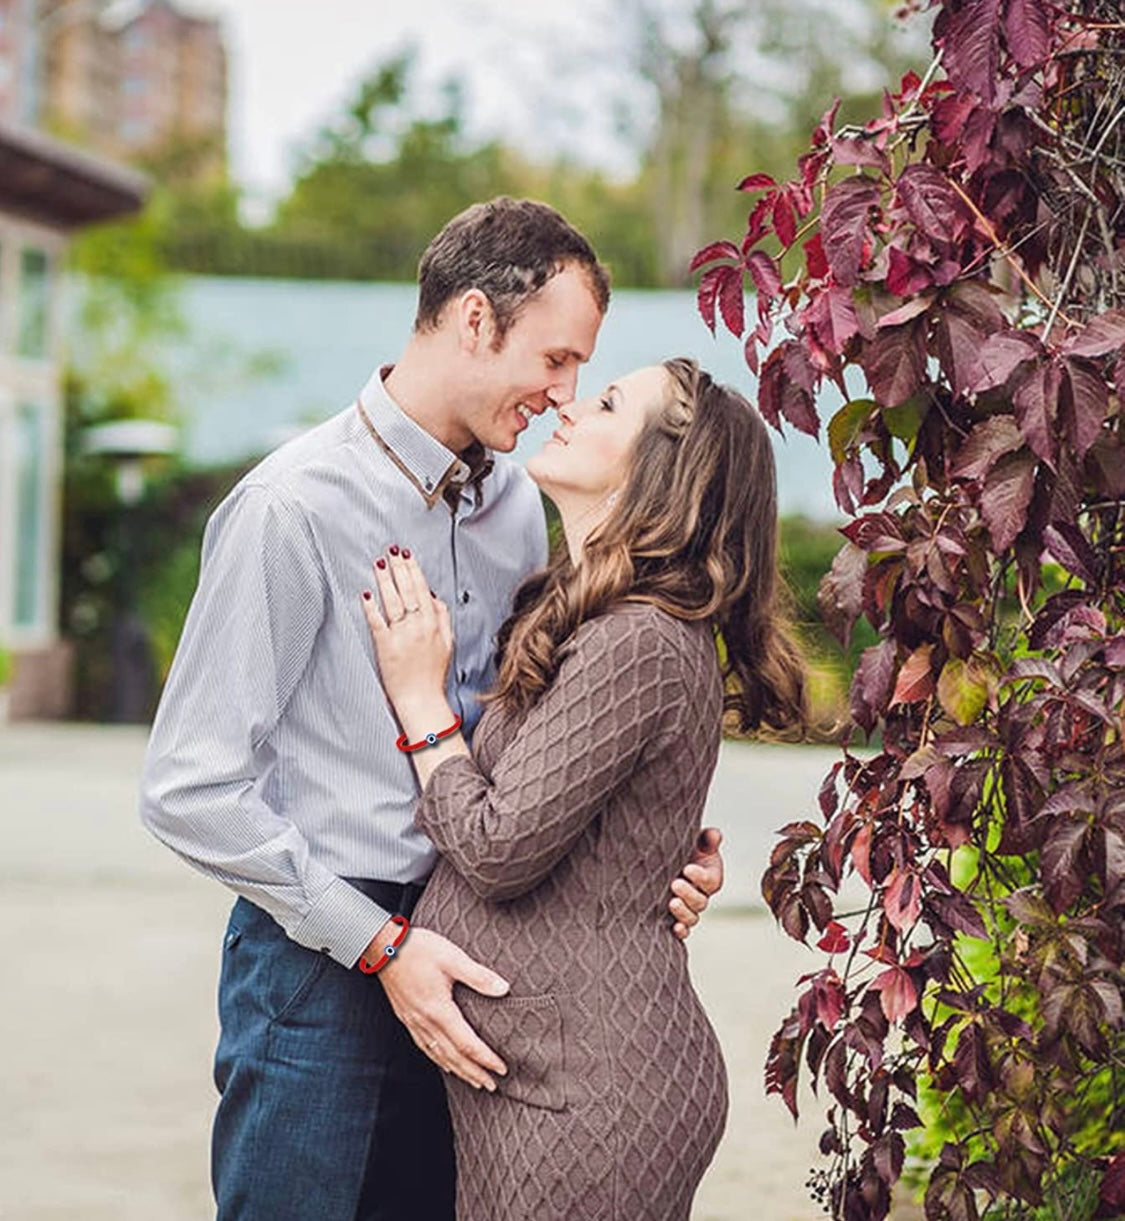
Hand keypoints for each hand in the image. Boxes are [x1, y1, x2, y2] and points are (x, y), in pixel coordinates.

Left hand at [363, 548, 451, 711]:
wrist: (421, 699)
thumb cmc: (432, 674)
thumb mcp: (447, 643)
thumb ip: (442, 617)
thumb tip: (433, 596)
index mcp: (433, 623)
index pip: (422, 589)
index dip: (413, 570)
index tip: (407, 555)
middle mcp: (418, 626)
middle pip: (407, 590)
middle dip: (398, 568)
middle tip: (391, 550)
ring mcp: (401, 635)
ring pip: (392, 601)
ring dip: (385, 580)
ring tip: (379, 563)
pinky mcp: (385, 646)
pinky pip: (377, 622)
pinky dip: (371, 607)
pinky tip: (366, 594)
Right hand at [375, 926, 510, 1090]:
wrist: (382, 946)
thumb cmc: (418, 949)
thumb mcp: (452, 957)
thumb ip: (478, 976)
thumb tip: (504, 989)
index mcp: (438, 1009)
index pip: (467, 1044)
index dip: (486, 1059)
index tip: (502, 1069)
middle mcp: (425, 1022)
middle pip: (453, 1057)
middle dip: (474, 1073)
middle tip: (493, 1086)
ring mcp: (413, 1022)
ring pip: (438, 1055)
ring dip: (458, 1071)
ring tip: (474, 1081)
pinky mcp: (406, 1017)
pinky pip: (424, 1047)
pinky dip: (438, 1060)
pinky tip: (445, 1063)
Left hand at [668, 827, 724, 939]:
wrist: (666, 859)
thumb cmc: (684, 848)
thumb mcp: (696, 841)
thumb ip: (707, 839)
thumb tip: (714, 835)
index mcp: (710, 877)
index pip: (710, 880)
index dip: (700, 877)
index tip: (687, 868)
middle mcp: (701, 895)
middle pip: (700, 901)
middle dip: (689, 894)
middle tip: (675, 883)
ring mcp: (688, 908)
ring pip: (692, 917)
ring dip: (684, 913)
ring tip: (672, 903)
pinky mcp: (676, 917)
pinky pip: (683, 929)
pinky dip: (681, 931)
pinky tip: (675, 928)